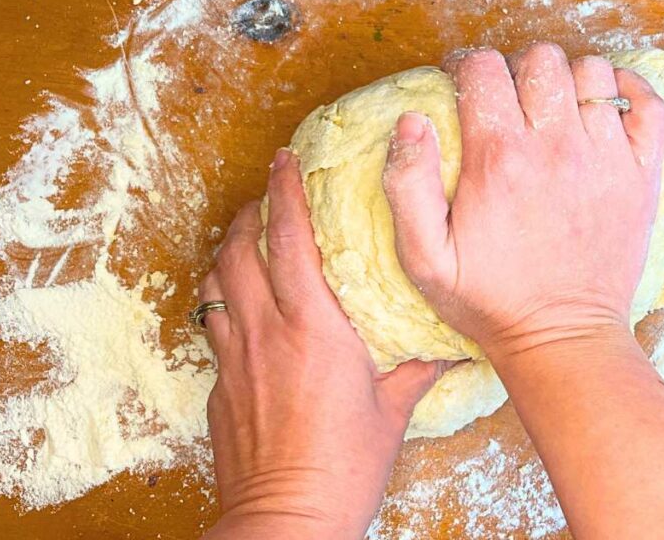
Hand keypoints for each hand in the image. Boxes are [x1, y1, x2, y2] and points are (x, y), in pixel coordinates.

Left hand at [201, 149, 447, 539]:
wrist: (286, 521)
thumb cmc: (344, 467)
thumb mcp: (392, 412)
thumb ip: (416, 369)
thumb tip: (448, 347)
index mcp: (312, 327)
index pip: (289, 238)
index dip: (284, 190)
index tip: (285, 160)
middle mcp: (264, 332)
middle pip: (238, 250)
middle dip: (248, 213)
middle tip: (264, 197)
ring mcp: (234, 359)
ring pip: (215, 285)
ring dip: (228, 254)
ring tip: (246, 242)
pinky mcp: (219, 388)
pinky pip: (216, 329)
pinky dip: (226, 305)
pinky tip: (246, 314)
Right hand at [381, 43, 663, 357]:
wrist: (563, 339)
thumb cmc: (488, 299)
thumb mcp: (423, 258)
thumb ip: (405, 184)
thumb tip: (411, 119)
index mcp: (499, 159)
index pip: (482, 69)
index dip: (466, 69)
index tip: (463, 89)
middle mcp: (557, 147)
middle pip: (539, 59)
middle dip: (516, 70)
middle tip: (508, 102)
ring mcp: (607, 157)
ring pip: (590, 71)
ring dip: (566, 80)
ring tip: (552, 109)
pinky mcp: (642, 174)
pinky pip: (647, 101)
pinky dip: (626, 89)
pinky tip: (602, 105)